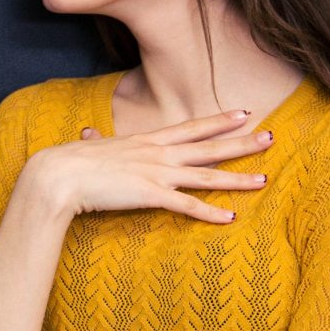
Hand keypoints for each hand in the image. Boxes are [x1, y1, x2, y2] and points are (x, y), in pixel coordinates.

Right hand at [12, 110, 269, 226]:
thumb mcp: (90, 146)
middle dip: (242, 143)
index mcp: (146, 141)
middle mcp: (157, 153)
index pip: (191, 128)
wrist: (58, 174)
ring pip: (205, 176)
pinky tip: (229, 217)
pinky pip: (186, 206)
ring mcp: (155, 173)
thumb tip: (88, 132)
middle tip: (271, 137)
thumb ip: (97, 140)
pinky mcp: (149, 195)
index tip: (244, 113)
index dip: (219, 121)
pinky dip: (209, 213)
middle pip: (208, 147)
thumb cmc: (70, 161)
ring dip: (236, 179)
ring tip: (263, 180)